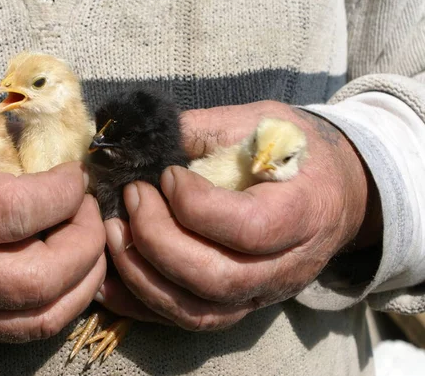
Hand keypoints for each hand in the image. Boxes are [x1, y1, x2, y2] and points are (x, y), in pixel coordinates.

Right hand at [0, 113, 105, 342]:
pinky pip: (29, 331)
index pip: (15, 211)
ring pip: (42, 314)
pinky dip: (66, 302)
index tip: (75, 175)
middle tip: (87, 208)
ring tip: (89, 241)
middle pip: (38, 275)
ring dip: (85, 277)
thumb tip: (47, 138)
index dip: (62, 192)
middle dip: (84, 240)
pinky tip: (74, 273)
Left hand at [101, 100, 380, 329]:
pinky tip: (109, 280)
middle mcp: (285, 266)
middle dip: (157, 238)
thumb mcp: (262, 122)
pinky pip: (186, 320)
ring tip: (114, 231)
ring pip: (196, 311)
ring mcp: (261, 294)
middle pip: (214, 277)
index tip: (167, 174)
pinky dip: (142, 304)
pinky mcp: (238, 306)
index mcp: (302, 212)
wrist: (335, 193)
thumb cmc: (297, 152)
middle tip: (131, 197)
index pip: (245, 228)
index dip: (194, 204)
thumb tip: (136, 138)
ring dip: (143, 275)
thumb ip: (203, 129)